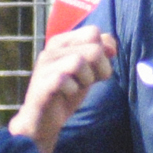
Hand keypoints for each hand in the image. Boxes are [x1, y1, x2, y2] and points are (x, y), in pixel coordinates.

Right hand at [12, 27, 117, 152]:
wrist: (43, 120)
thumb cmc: (67, 93)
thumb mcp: (88, 70)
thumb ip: (100, 54)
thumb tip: (111, 47)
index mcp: (62, 42)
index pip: (93, 32)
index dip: (104, 51)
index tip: (98, 68)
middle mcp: (51, 50)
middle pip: (93, 49)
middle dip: (100, 69)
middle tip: (88, 82)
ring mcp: (44, 67)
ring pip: (79, 62)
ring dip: (86, 80)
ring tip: (77, 87)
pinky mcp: (41, 85)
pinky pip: (65, 80)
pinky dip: (73, 90)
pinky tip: (67, 94)